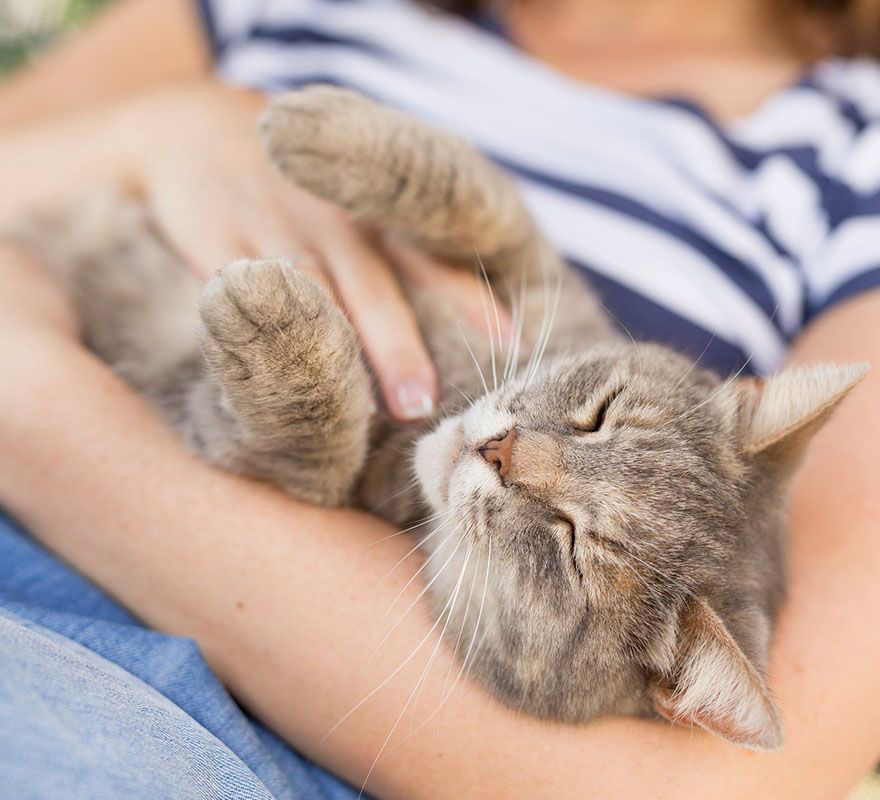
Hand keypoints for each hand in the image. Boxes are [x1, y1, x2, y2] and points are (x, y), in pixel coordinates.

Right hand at [117, 83, 507, 419]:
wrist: (192, 128)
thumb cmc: (298, 186)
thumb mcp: (350, 192)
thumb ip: (396, 247)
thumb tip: (469, 314)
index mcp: (371, 208)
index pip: (428, 255)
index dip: (466, 296)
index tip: (508, 342)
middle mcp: (331, 216)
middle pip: (372, 286)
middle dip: (399, 347)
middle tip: (424, 405)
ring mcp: (273, 226)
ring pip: (313, 296)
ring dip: (341, 352)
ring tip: (367, 411)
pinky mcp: (217, 240)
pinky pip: (250, 292)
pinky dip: (272, 331)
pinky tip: (287, 373)